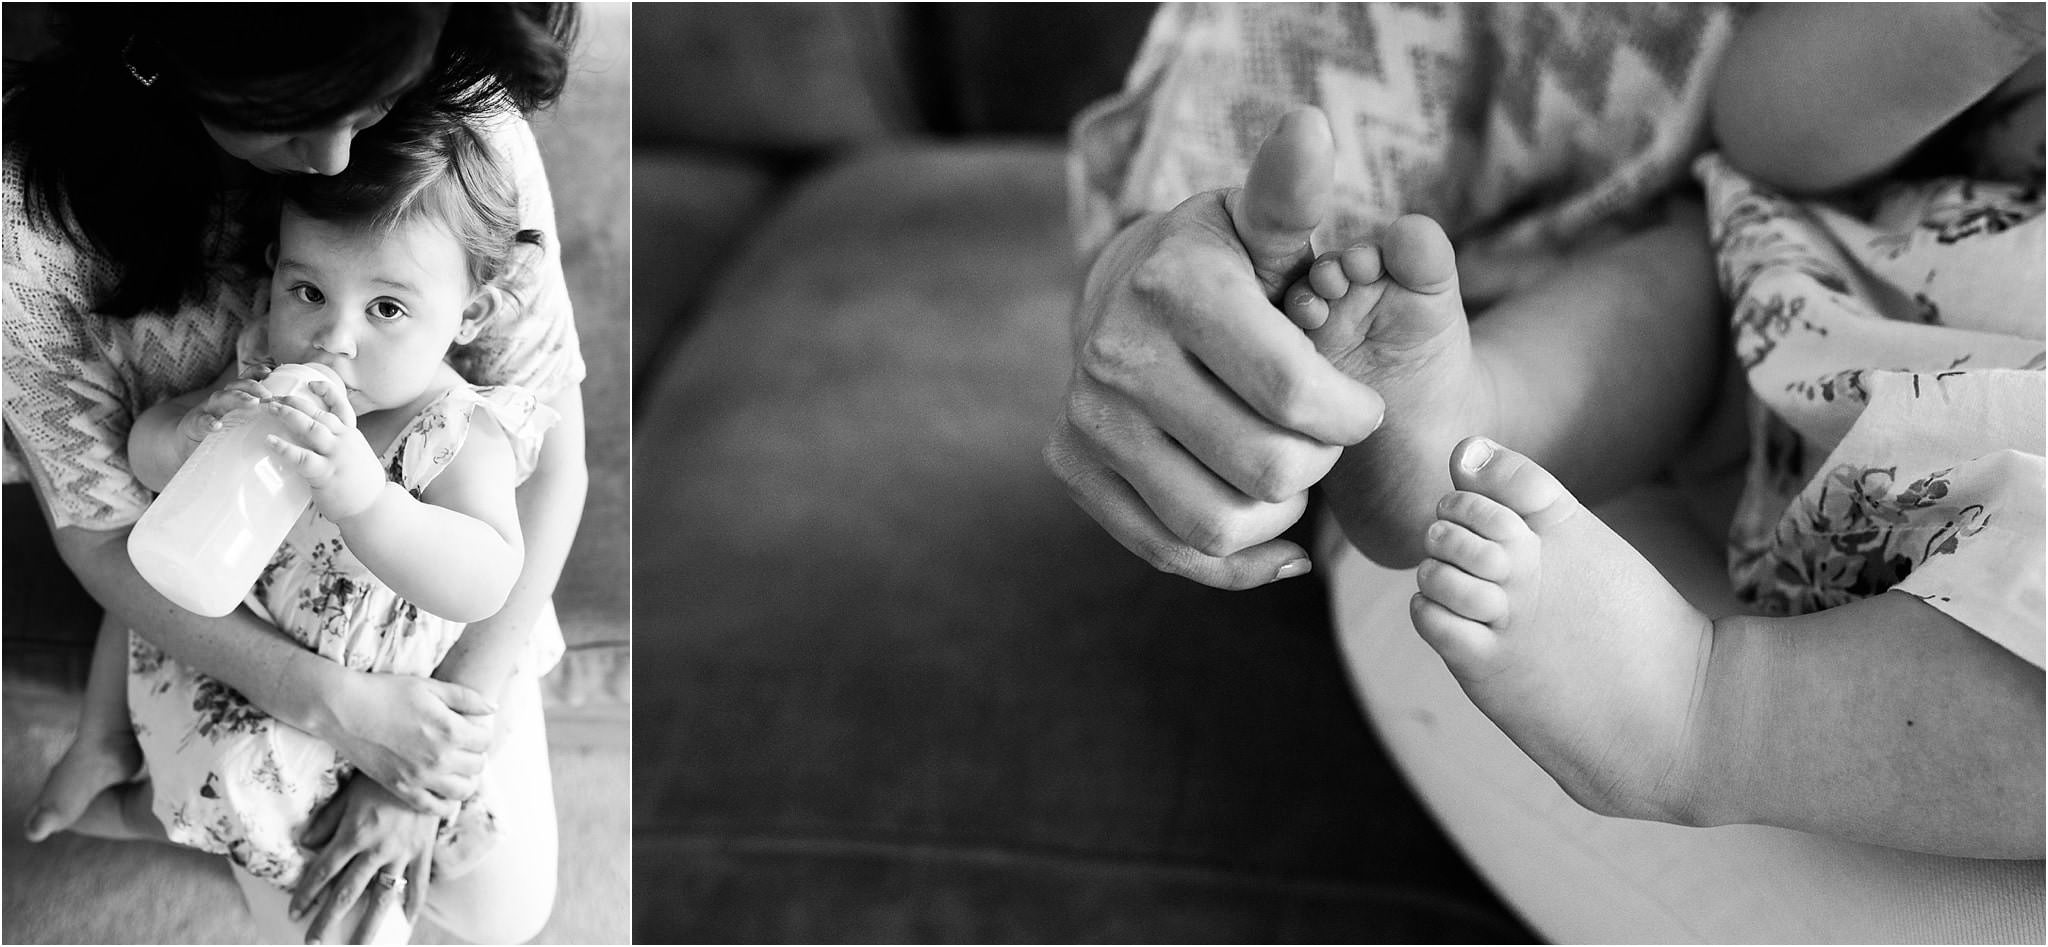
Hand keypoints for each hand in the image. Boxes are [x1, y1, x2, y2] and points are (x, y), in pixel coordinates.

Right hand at [177, 375, 272, 445]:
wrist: (189, 441)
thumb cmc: (224, 428)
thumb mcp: (241, 417)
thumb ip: (260, 412)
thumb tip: (287, 412)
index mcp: (235, 395)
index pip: (246, 378)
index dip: (257, 372)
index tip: (269, 371)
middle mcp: (223, 398)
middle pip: (237, 385)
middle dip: (253, 386)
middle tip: (267, 394)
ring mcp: (209, 409)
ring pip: (221, 397)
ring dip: (237, 398)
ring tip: (252, 402)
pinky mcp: (196, 424)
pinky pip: (201, 421)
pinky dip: (209, 422)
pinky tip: (216, 425)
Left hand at [262, 378, 384, 520]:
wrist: (375, 509)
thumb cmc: (363, 488)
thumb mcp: (358, 459)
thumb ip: (341, 449)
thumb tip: (321, 448)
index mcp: (352, 436)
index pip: (341, 406)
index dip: (326, 392)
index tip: (311, 384)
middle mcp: (345, 441)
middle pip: (319, 413)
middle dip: (295, 402)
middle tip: (273, 397)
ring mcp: (336, 456)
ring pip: (311, 428)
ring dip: (289, 415)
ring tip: (270, 409)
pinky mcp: (326, 473)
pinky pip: (302, 457)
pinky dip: (284, 447)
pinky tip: (270, 441)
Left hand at [292, 775, 435, 944]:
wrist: (426, 766)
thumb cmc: (381, 778)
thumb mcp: (348, 794)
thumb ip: (327, 820)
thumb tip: (305, 843)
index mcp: (353, 834)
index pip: (323, 872)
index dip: (306, 895)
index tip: (295, 914)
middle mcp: (375, 849)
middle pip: (346, 892)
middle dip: (327, 920)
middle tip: (313, 942)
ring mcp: (402, 853)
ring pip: (382, 897)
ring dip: (368, 926)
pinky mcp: (423, 852)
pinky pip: (418, 884)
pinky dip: (413, 904)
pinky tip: (405, 922)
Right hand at [325, 670, 495, 817]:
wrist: (344, 709)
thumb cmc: (386, 692)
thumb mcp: (430, 687)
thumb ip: (466, 698)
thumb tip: (492, 708)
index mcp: (450, 730)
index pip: (486, 741)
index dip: (481, 734)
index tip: (471, 729)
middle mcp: (439, 758)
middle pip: (478, 766)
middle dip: (475, 755)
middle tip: (463, 746)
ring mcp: (420, 777)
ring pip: (463, 791)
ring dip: (465, 780)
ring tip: (456, 768)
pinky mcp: (401, 789)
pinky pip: (434, 808)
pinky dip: (444, 803)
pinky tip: (442, 789)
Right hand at [1045, 107, 1383, 588]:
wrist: (1122, 297)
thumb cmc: (1222, 264)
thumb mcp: (1261, 225)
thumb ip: (1292, 195)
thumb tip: (1311, 128)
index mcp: (1174, 288)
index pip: (1295, 396)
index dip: (1350, 417)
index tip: (1359, 407)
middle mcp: (1116, 354)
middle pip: (1266, 469)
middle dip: (1317, 463)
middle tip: (1319, 438)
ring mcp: (1087, 418)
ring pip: (1218, 523)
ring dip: (1278, 512)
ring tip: (1289, 473)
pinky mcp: (1073, 469)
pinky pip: (1172, 552)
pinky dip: (1238, 560)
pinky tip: (1274, 536)